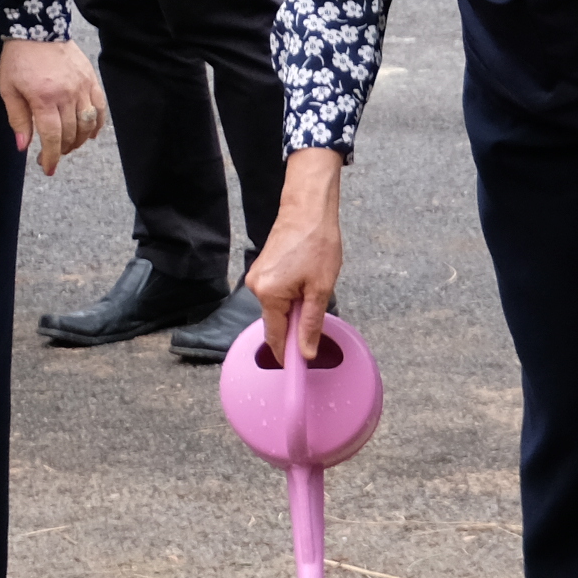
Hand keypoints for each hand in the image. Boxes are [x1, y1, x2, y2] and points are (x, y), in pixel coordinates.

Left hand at [0, 39, 107, 173]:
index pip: (52, 136)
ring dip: (79, 140)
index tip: (48, 169)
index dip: (51, 156)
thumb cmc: (19, 59)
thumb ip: (18, 118)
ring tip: (69, 146)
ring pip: (88, 123)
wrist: (39, 29)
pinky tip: (90, 134)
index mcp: (43, 98)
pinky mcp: (91, 80)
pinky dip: (97, 124)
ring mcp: (82, 87)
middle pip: (70, 133)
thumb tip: (23, 146)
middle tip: (53, 155)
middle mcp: (67, 95)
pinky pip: (100, 108)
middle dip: (62, 150)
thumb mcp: (8, 89)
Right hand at [246, 150, 347, 359]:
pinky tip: (306, 277)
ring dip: (295, 305)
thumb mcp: (321, 288)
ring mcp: (257, 277)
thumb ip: (311, 323)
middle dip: (296, 323)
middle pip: (276, 321)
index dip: (288, 354)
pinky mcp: (262, 269)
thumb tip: (307, 352)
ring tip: (314, 283)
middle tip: (318, 309)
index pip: (276, 336)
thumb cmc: (318, 242)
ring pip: (277, 306)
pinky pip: (276, 292)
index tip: (296, 369)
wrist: (308, 208)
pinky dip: (291, 293)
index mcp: (269, 294)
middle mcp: (256, 287)